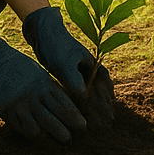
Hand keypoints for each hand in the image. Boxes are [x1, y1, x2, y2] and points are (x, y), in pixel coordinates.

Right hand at [0, 26, 88, 141]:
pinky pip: (19, 128)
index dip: (73, 117)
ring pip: (36, 128)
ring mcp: (19, 105)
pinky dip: (28, 135)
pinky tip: (36, 138)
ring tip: (53, 143)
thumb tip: (63, 102)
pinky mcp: (5, 111)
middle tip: (70, 141)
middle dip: (63, 132)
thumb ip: (49, 88)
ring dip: (46, 138)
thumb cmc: (19, 64)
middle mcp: (33, 96)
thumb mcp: (39, 73)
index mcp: (44, 84)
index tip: (82, 126)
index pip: (63, 104)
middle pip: (52, 119)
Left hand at [23, 6, 114, 121]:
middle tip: (107, 121)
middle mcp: (89, 68)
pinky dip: (82, 102)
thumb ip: (74, 81)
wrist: (44, 34)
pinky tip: (79, 112)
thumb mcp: (64, 65)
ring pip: (90, 92)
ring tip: (97, 120)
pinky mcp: (69, 75)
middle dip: (104, 105)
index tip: (109, 114)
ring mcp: (79, 72)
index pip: (104, 86)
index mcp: (93, 64)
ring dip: (94, 105)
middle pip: (100, 90)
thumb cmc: (56, 47)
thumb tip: (84, 99)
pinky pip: (79, 91)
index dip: (107, 101)